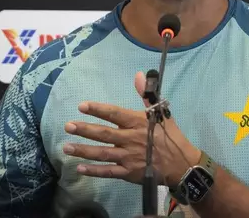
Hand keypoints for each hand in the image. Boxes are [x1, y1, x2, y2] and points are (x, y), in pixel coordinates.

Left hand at [62, 71, 200, 187]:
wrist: (181, 163)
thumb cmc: (169, 135)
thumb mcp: (160, 112)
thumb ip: (146, 94)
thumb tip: (139, 74)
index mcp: (137, 123)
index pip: (114, 114)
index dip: (98, 110)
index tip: (82, 106)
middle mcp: (130, 139)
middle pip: (104, 134)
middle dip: (85, 130)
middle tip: (68, 126)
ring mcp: (128, 157)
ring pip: (102, 153)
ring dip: (83, 150)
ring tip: (66, 147)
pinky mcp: (128, 173)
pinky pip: (108, 172)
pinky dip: (94, 171)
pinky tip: (80, 168)